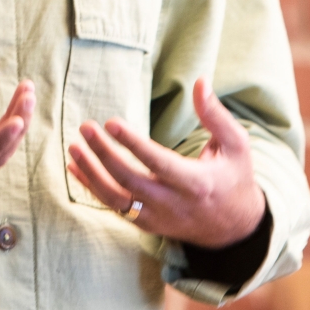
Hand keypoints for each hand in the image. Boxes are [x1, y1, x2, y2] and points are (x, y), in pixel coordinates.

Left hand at [65, 77, 265, 249]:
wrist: (234, 228)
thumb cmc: (234, 177)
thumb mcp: (236, 145)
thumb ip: (215, 114)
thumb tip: (200, 81)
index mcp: (197, 183)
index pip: (159, 162)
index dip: (133, 144)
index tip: (111, 122)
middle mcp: (174, 204)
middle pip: (130, 181)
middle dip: (103, 154)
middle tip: (86, 128)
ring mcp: (158, 218)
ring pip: (116, 199)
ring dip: (91, 173)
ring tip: (73, 147)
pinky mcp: (147, 225)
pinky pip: (114, 208)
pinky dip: (92, 188)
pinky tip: (75, 167)